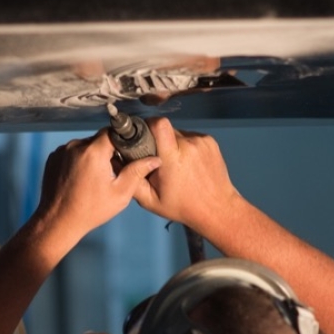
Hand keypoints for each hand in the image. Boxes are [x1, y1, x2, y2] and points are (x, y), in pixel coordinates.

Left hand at [33, 129, 160, 242]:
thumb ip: (137, 172)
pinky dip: (78, 161)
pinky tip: (81, 179)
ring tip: (94, 178)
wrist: (58, 221)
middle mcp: (75, 146)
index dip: (122, 140)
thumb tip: (155, 159)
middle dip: (107, 151)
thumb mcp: (120, 193)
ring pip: (84, 146)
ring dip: (92, 156)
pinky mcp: (53, 158)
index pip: (112, 132)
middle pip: (98, 139)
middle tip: (112, 171)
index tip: (127, 151)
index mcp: (93, 152)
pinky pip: (71, 153)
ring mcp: (61, 151)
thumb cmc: (90, 210)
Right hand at [134, 117, 239, 232]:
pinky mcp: (210, 141)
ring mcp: (201, 141)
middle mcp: (188, 145)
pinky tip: (188, 163)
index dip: (148, 125)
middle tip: (157, 157)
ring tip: (176, 163)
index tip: (143, 135)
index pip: (159, 124)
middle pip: (166, 130)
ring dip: (173, 144)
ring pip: (178, 133)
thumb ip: (132, 181)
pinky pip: (190, 137)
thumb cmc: (183, 207)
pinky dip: (186, 146)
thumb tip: (116, 163)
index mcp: (172, 158)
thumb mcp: (151, 201)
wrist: (217, 208)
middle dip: (158, 140)